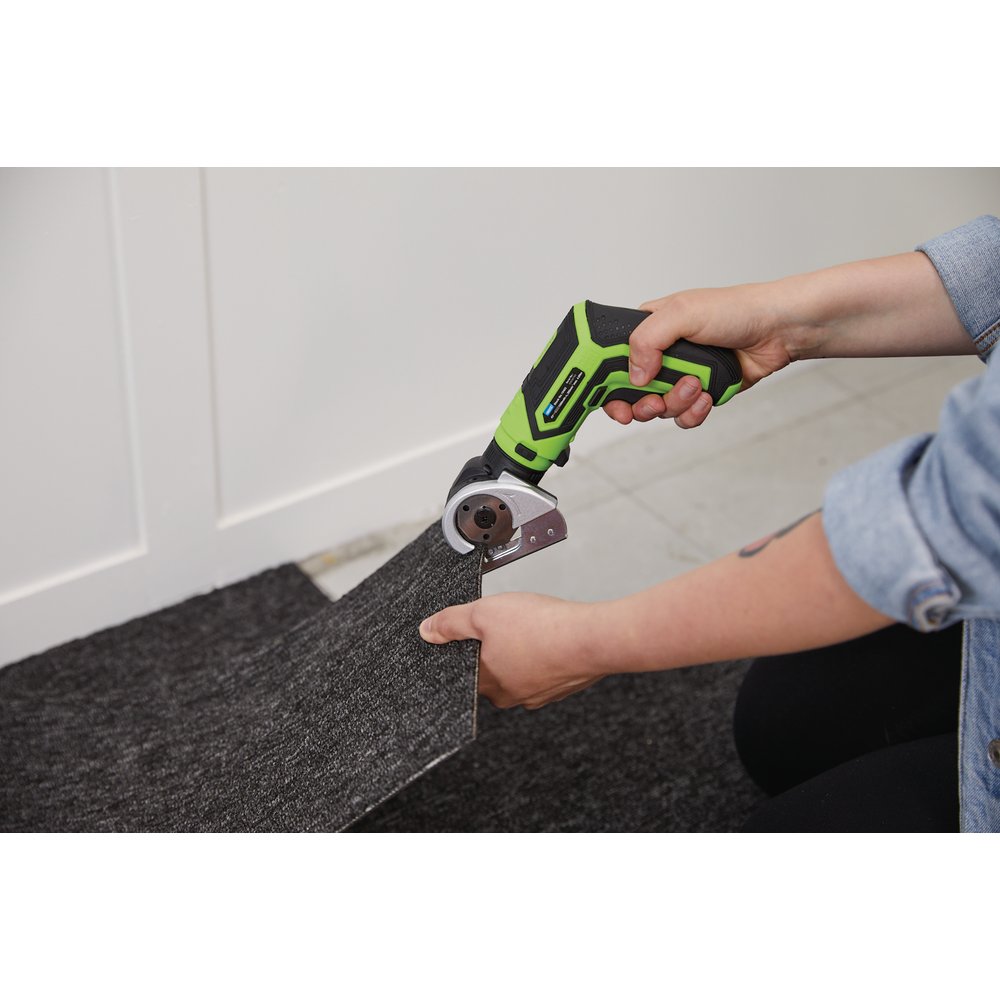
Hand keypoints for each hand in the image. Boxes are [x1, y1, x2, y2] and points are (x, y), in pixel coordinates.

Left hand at [419, 593, 607, 708]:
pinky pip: (544, 671)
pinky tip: (549, 637)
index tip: (471, 633)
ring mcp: (539, 694)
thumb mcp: (483, 613)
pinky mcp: (562, 686)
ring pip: (519, 672)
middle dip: (494, 650)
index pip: (463, 671)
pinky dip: (544, 656)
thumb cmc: (542, 628)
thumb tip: (427, 631)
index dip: (465, 649)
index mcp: (488, 683)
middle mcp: (512, 695)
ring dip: (520, 653)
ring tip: (529, 628)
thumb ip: (451, 622)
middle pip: (491, 673)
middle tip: (503, 625)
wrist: (592, 639)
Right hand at [604, 284, 793, 427]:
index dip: (604, 385)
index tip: (610, 400)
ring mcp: (679, 376)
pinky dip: (693, 412)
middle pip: (629, 393)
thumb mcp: (682, 312)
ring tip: (696, 386)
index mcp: (647, 331)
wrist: (779, 330)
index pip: (610, 361)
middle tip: (652, 402)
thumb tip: (634, 375)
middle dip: (640, 403)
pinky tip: (707, 395)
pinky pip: (683, 416)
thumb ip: (647, 340)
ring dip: (674, 402)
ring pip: (657, 408)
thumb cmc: (735, 309)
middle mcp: (659, 355)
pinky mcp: (699, 394)